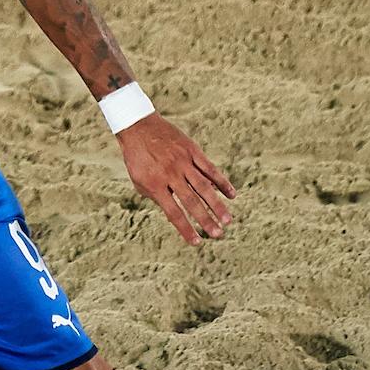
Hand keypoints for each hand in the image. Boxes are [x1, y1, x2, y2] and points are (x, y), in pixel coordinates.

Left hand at [117, 114, 236, 246]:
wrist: (138, 126)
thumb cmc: (137, 157)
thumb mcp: (139, 180)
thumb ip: (155, 197)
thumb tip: (172, 213)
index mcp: (155, 184)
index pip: (173, 212)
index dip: (185, 229)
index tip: (197, 243)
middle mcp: (171, 174)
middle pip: (192, 201)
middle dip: (206, 220)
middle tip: (218, 235)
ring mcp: (183, 162)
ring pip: (204, 187)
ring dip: (217, 205)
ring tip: (228, 221)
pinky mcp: (192, 151)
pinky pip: (210, 169)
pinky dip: (222, 182)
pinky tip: (231, 194)